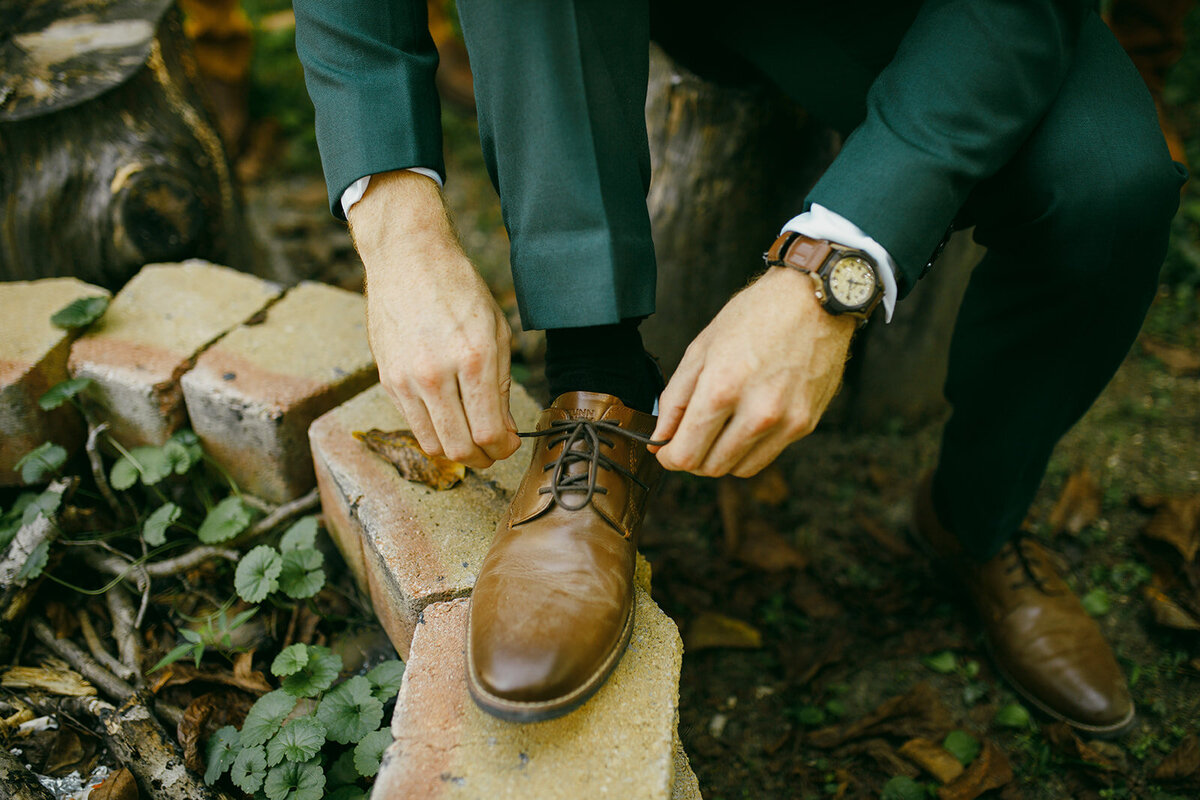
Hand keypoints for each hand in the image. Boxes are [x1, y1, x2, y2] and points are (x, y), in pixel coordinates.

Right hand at [349, 170, 519, 468]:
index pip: (488, 432)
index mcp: (473, 359)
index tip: (510, 445)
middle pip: (459, 448)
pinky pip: (413, 424)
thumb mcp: (496, 331)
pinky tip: (448, 419)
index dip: (503, 449)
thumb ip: (501, 385)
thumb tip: (505, 430)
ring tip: (471, 440)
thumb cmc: (459, 290)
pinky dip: (434, 431)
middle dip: (483, 459)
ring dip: (457, 452)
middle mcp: (437, 374)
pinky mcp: (388, 379)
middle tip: (493, 451)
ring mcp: (407, 379)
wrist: (408, 259)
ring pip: (432, 444)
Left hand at [650, 266, 855, 476]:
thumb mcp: (701, 348)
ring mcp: (785, 422)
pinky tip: (745, 422)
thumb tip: (660, 438)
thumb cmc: (755, 316)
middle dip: (692, 458)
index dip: (668, 456)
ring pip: (739, 469)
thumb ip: (675, 398)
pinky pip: (766, 457)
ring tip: (718, 428)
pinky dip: (748, 449)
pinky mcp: (805, 425)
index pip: (685, 454)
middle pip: (710, 468)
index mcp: (722, 388)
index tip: (665, 448)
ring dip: (720, 457)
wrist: (813, 299)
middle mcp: (757, 412)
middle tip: (690, 436)